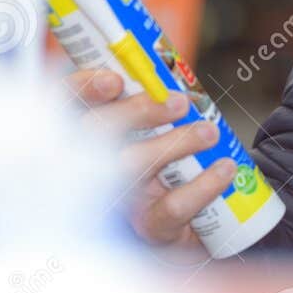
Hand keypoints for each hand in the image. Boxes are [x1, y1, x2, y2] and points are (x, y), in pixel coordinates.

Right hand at [66, 68, 234, 258]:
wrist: (204, 221)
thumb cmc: (173, 163)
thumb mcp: (159, 130)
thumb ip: (154, 101)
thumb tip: (169, 63)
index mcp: (89, 136)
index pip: (67, 106)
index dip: (83, 90)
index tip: (115, 80)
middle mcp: (90, 169)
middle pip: (94, 133)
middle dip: (136, 112)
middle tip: (180, 102)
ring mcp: (117, 202)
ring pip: (130, 167)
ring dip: (175, 143)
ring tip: (209, 132)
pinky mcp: (148, 229)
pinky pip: (170, 208)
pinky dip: (203, 185)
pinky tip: (225, 168)